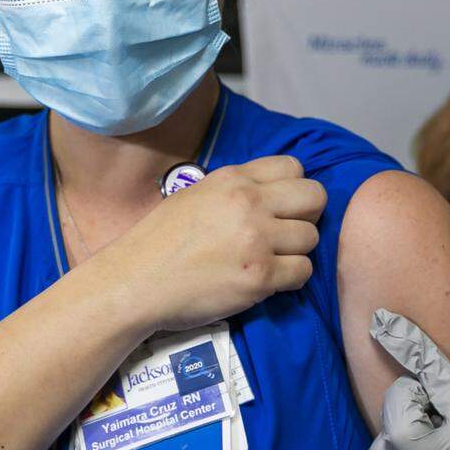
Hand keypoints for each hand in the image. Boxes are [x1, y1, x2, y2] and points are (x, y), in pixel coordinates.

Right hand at [114, 155, 325, 332]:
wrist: (133, 282)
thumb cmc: (159, 242)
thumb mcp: (196, 195)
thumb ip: (235, 190)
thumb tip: (271, 193)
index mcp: (232, 179)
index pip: (294, 167)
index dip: (293, 188)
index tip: (281, 207)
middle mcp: (248, 203)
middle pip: (315, 197)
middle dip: (307, 216)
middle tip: (287, 234)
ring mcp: (256, 240)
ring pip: (311, 237)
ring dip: (296, 252)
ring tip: (270, 261)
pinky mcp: (259, 277)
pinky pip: (303, 271)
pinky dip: (290, 279)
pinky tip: (267, 281)